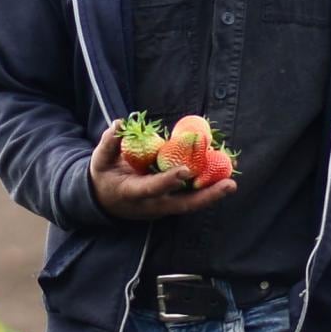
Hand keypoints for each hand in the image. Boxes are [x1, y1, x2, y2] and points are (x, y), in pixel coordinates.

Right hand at [89, 122, 237, 220]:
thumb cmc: (103, 177)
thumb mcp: (99, 161)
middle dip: (206, 196)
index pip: (152, 188)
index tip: (185, 170)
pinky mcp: (168, 206)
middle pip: (182, 205)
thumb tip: (119, 123)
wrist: (102, 202)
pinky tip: (222, 179)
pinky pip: (189, 199)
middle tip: (229, 184)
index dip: (168, 180)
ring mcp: (161, 209)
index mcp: (132, 194)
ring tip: (231, 183)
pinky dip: (206, 191)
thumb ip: (109, 143)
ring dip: (211, 195)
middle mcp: (151, 206)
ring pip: (190, 205)